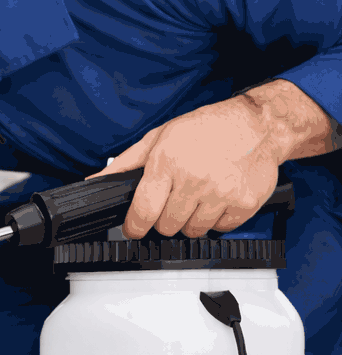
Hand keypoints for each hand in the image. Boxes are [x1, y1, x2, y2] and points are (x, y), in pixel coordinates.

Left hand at [89, 95, 284, 238]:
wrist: (258, 124)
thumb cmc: (206, 128)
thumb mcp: (159, 137)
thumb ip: (126, 163)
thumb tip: (96, 180)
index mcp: (168, 163)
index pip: (143, 211)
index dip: (134, 226)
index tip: (134, 228)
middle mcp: (194, 179)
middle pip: (167, 226)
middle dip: (165, 218)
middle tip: (174, 201)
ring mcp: (222, 193)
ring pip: (193, 230)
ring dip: (191, 220)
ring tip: (198, 196)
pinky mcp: (245, 202)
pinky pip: (221, 229)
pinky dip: (217, 220)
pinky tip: (218, 199)